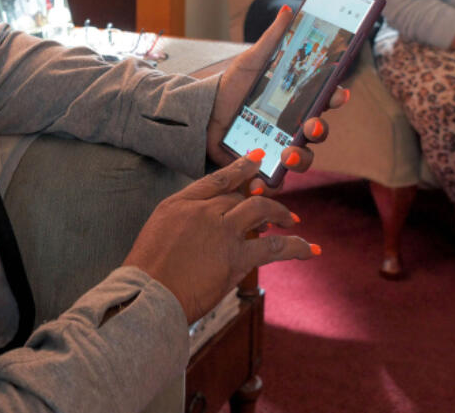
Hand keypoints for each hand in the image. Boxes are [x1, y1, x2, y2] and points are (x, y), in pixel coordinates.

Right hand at [122, 153, 316, 322]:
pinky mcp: (236, 257)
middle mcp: (203, 211)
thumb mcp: (157, 233)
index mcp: (180, 204)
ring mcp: (222, 232)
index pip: (217, 179)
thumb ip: (182, 225)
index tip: (257, 158)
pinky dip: (294, 246)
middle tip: (274, 208)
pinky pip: (274, 247)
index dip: (241, 167)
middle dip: (260, 199)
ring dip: (280, 213)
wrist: (147, 295)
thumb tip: (204, 231)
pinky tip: (308, 249)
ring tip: (292, 219)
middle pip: (240, 197)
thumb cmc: (146, 273)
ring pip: (260, 210)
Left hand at [206, 6, 347, 192]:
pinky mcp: (260, 167)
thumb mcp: (250, 62)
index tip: (339, 93)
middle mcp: (291, 127)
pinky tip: (264, 181)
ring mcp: (278, 148)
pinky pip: (274, 180)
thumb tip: (288, 10)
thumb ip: (272, 40)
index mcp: (294, 102)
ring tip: (288, 154)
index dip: (335, 98)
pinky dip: (271, 182)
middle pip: (318, 134)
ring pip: (302, 160)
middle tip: (311, 127)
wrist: (200, 116)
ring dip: (302, 159)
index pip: (323, 102)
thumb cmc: (230, 89)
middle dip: (320, 131)